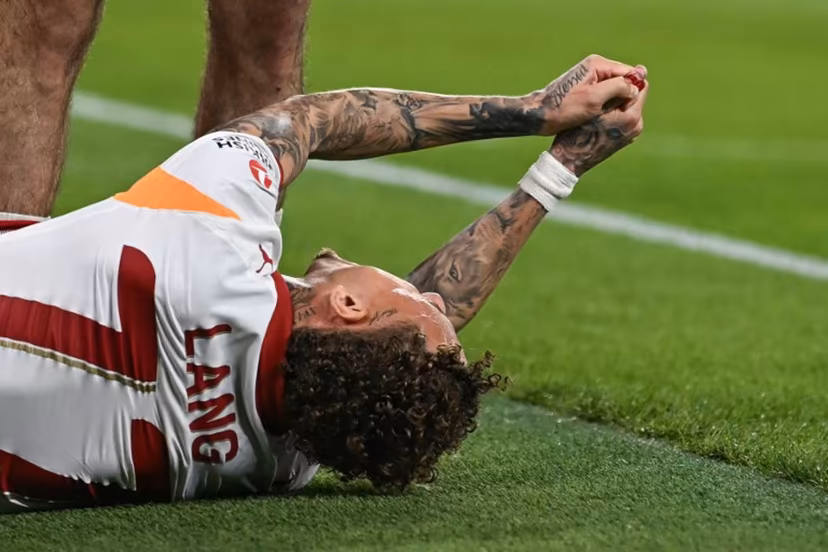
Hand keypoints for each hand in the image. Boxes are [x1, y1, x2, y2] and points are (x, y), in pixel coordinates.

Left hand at [526, 55, 644, 135]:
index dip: (632, 91)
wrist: (539, 116)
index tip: (625, 108)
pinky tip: (599, 118)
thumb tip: (637, 85)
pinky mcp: (586, 90)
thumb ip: (618, 87)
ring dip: (614, 105)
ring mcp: (590, 79)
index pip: (629, 73)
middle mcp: (595, 68)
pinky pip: (605, 97)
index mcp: (597, 64)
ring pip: (615, 92)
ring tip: (604, 117)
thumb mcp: (594, 99)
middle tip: (612, 114)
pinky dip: (606, 108)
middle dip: (623, 98)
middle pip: (623, 81)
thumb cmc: (564, 108)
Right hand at [550, 76, 648, 175]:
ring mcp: (630, 135)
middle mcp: (636, 127)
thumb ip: (619, 88)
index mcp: (633, 118)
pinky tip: (597, 115)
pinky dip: (612, 113)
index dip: (625, 79)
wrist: (569, 160)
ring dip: (614, 102)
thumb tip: (640, 71)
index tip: (608, 79)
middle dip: (619, 91)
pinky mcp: (623, 139)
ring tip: (596, 103)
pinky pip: (621, 118)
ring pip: (626, 107)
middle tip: (599, 91)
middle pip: (633, 97)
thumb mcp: (596, 105)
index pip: (640, 87)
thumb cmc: (578, 131)